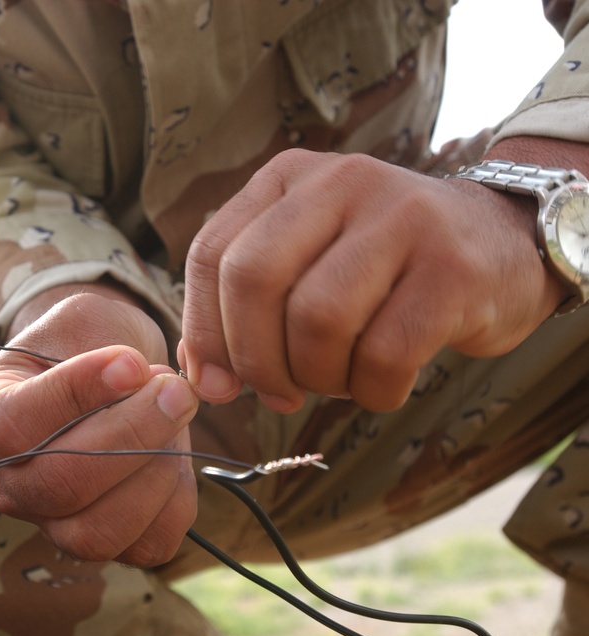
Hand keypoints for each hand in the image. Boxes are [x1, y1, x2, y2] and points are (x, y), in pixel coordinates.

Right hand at [0, 291, 198, 566]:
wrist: (108, 372)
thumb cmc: (83, 345)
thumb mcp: (76, 322)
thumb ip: (97, 342)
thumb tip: (139, 380)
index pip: (14, 425)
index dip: (76, 395)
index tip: (131, 362)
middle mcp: (9, 485)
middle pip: (59, 486)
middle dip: (130, 435)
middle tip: (175, 391)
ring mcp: (53, 524)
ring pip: (97, 533)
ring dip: (155, 472)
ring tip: (177, 417)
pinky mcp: (107, 542)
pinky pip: (146, 545)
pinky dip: (176, 498)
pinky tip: (178, 451)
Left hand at [178, 145, 570, 413]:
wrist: (500, 243)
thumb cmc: (383, 268)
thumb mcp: (306, 260)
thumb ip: (245, 308)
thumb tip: (202, 379)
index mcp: (288, 177)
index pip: (211, 254)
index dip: (203, 330)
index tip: (216, 383)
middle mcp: (340, 182)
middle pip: (254, 279)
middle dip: (254, 358)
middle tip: (279, 392)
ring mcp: (401, 218)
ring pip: (317, 319)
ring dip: (317, 377)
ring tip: (337, 380)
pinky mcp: (452, 269)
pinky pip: (384, 354)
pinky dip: (371, 391)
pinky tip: (381, 386)